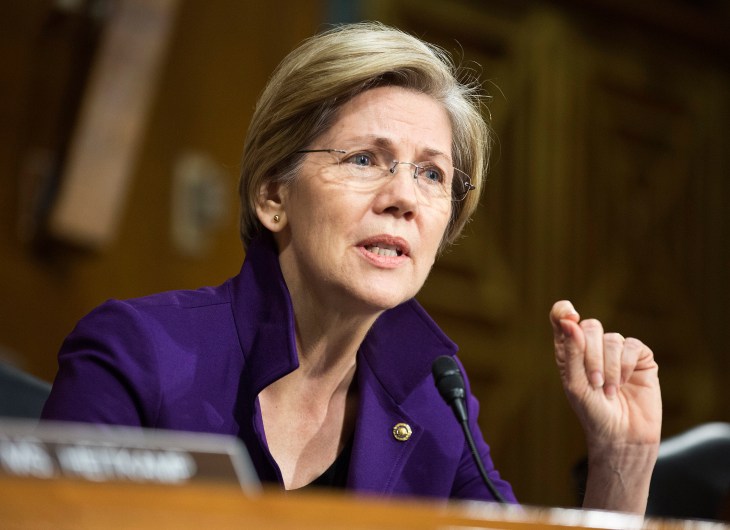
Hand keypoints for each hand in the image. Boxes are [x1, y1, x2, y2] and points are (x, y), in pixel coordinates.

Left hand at [550, 300, 661, 450]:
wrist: (622, 435)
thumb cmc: (592, 412)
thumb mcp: (575, 384)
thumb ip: (572, 353)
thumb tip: (570, 321)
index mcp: (570, 350)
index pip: (563, 318)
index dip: (564, 311)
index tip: (569, 317)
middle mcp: (593, 347)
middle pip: (590, 326)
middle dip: (591, 354)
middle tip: (594, 382)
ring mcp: (617, 351)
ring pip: (612, 339)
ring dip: (609, 367)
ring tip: (609, 391)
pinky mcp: (640, 358)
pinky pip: (632, 346)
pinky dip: (626, 366)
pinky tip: (624, 384)